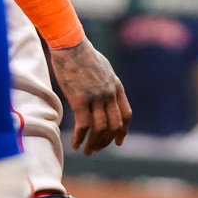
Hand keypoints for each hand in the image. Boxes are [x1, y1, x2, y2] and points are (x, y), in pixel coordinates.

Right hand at [50, 36, 131, 154]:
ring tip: (86, 151)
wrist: (71, 45)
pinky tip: (75, 144)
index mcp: (116, 86)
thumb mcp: (104, 68)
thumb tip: (105, 93)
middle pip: (115, 125)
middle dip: (107, 141)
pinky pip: (84, 125)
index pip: (126, 114)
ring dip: (94, 143)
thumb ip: (107, 83)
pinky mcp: (80, 99)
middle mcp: (109, 94)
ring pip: (100, 128)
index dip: (123, 130)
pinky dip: (81, 138)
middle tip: (97, 149)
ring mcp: (96, 97)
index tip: (118, 142)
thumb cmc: (83, 55)